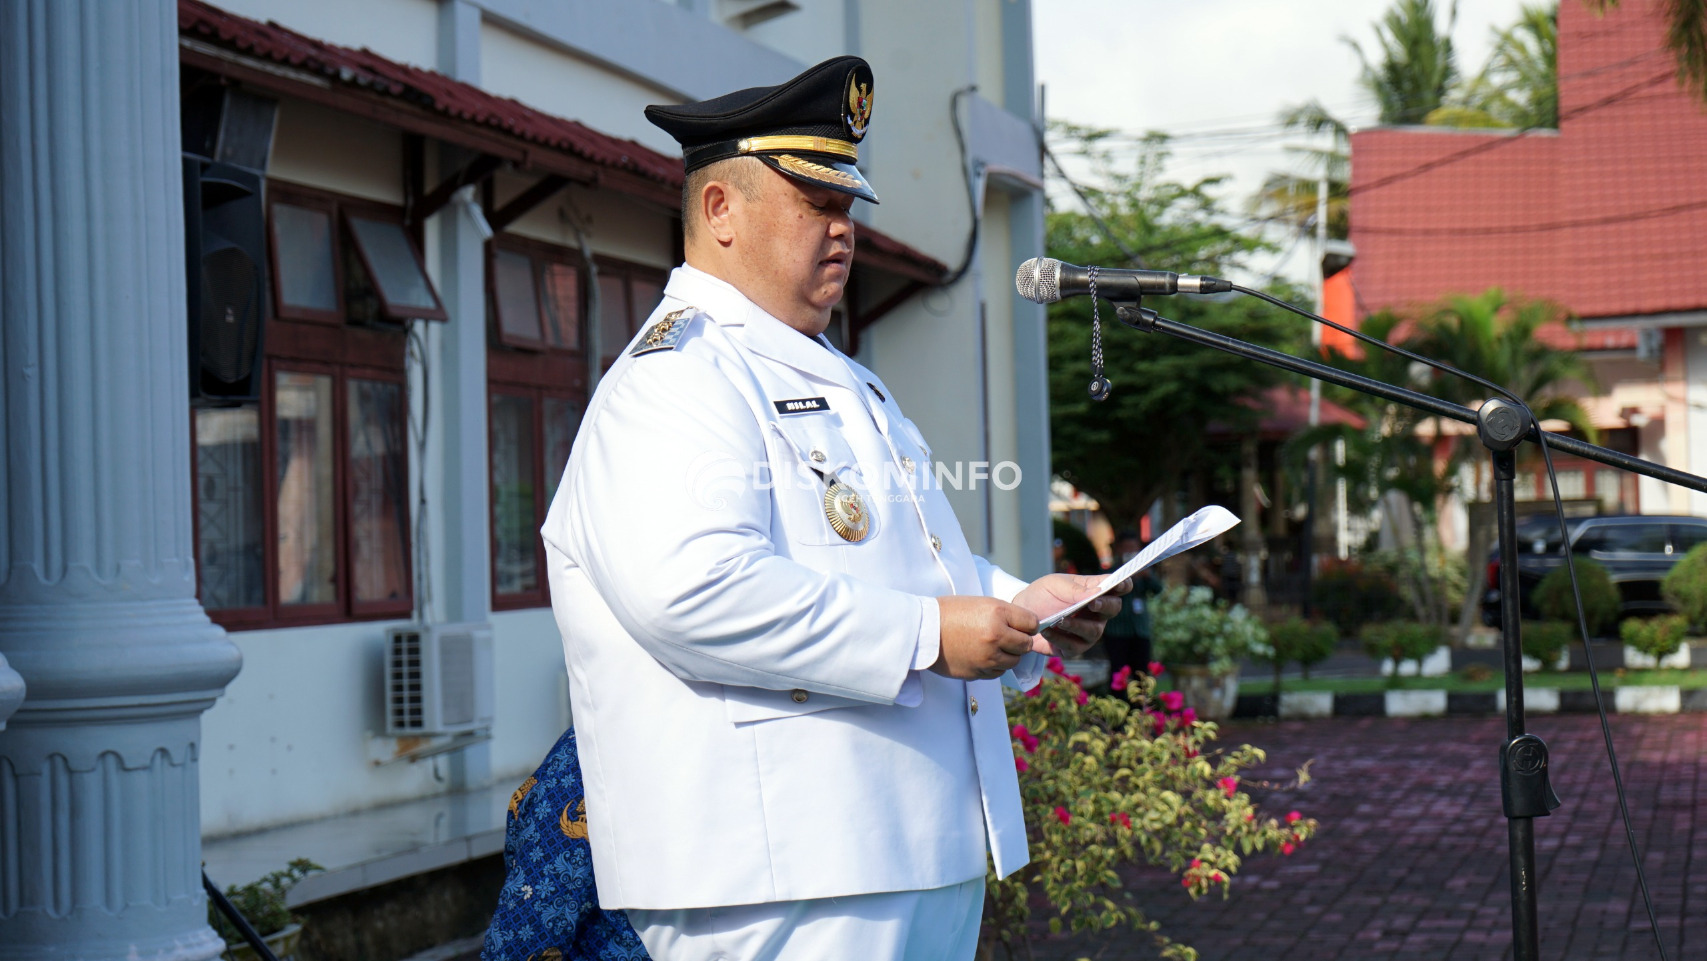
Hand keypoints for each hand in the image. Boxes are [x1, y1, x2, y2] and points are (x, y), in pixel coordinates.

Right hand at [931, 596, 1040, 680]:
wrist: (923, 630)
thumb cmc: (951, 612)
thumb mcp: (982, 603)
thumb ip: (1007, 615)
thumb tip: (1029, 628)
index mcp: (997, 613)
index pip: (1032, 623)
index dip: (1027, 624)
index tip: (1019, 625)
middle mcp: (995, 636)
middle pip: (1026, 645)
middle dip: (1019, 641)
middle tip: (1005, 636)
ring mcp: (987, 657)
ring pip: (1014, 661)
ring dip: (1007, 655)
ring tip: (990, 645)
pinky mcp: (978, 672)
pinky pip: (998, 672)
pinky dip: (994, 665)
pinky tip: (981, 655)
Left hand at [1011, 573, 1129, 658]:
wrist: (1021, 613)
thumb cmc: (1042, 595)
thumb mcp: (1054, 585)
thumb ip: (1074, 589)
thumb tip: (1096, 593)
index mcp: (1094, 592)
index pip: (1117, 588)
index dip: (1123, 585)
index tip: (1121, 584)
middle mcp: (1096, 613)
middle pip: (1113, 608)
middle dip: (1104, 605)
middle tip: (1091, 603)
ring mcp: (1087, 632)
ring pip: (1094, 631)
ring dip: (1077, 625)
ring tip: (1060, 620)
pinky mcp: (1073, 648)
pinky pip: (1073, 646)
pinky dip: (1059, 639)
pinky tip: (1047, 632)